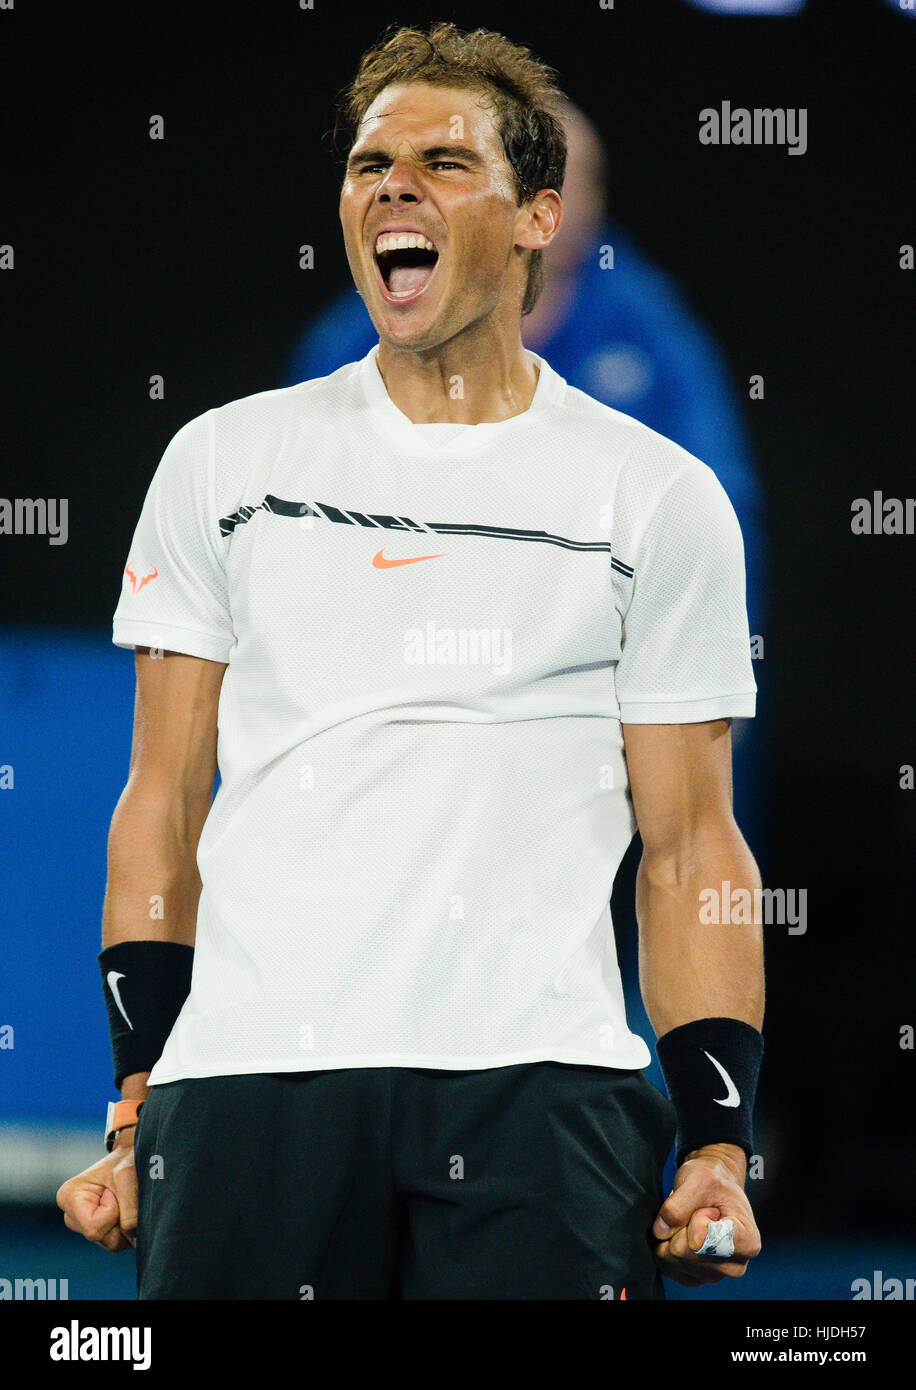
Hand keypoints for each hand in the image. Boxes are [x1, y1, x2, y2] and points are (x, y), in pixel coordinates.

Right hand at [56, 1126, 137, 1252]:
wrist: (132, 1157)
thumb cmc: (126, 1160)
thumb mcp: (127, 1174)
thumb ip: (130, 1207)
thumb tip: (135, 1239)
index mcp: (68, 1197)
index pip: (93, 1228)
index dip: (112, 1212)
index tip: (112, 1190)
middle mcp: (72, 1217)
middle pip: (102, 1238)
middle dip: (120, 1220)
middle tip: (122, 1195)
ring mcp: (85, 1226)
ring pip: (113, 1243)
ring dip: (127, 1225)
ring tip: (126, 1201)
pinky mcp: (101, 1232)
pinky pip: (120, 1242)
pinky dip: (130, 1229)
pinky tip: (128, 1210)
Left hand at [652, 1142, 760, 1285]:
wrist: (715, 1187)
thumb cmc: (713, 1182)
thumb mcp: (698, 1180)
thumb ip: (679, 1204)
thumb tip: (661, 1231)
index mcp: (747, 1241)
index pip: (704, 1242)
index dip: (695, 1220)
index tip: (707, 1208)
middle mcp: (736, 1265)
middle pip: (684, 1253)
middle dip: (680, 1226)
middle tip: (696, 1212)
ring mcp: (716, 1275)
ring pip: (672, 1260)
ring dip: (673, 1235)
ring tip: (691, 1221)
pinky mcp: (697, 1278)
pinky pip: (667, 1267)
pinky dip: (667, 1246)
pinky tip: (681, 1232)